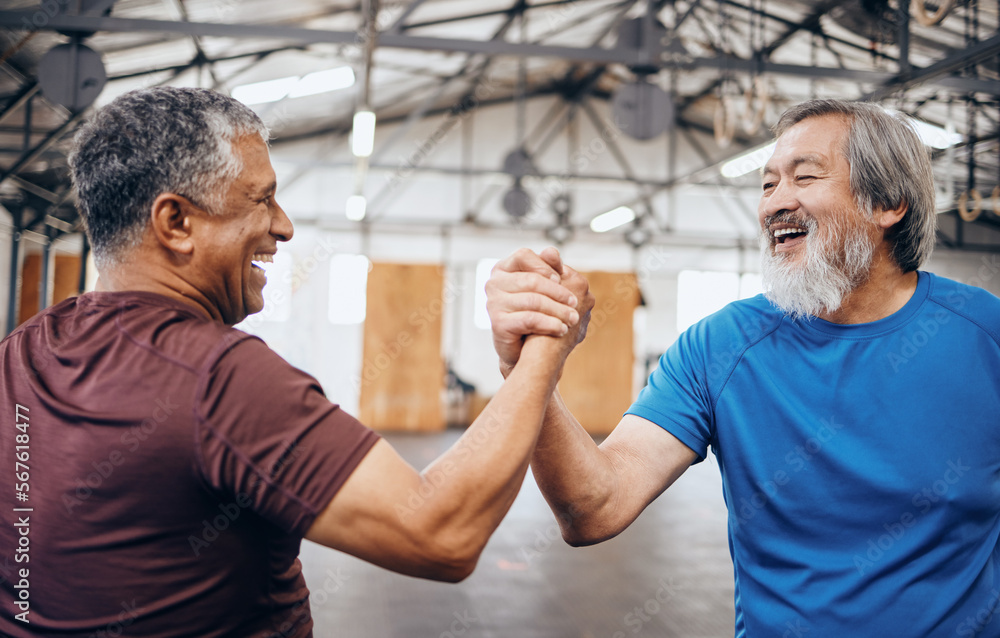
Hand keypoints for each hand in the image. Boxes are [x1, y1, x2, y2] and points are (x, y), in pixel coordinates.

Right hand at [485, 247, 588, 374]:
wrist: (524, 351)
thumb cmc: (535, 314)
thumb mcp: (543, 288)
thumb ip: (547, 269)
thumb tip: (551, 251)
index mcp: (503, 269)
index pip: (523, 255)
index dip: (544, 266)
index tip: (560, 279)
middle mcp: (494, 284)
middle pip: (531, 280)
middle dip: (558, 292)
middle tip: (575, 303)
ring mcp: (493, 303)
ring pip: (533, 300)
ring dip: (558, 310)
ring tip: (572, 319)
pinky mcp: (498, 323)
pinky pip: (530, 319)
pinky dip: (550, 324)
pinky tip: (562, 329)